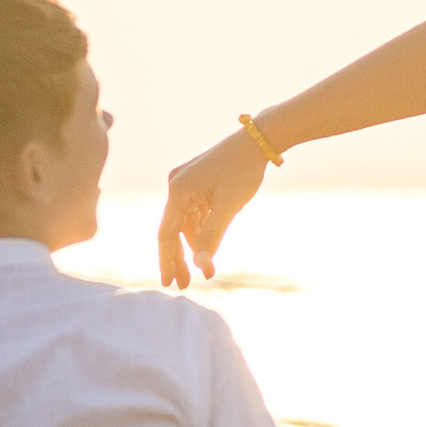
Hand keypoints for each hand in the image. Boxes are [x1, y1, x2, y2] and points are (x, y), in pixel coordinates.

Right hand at [160, 126, 269, 286]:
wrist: (258, 141)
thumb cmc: (243, 171)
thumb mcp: (228, 208)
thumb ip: (212, 238)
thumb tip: (202, 269)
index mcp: (178, 191)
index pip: (167, 234)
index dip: (167, 261)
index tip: (169, 284)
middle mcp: (175, 186)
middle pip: (172, 230)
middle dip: (178, 258)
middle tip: (184, 285)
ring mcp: (185, 184)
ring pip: (184, 223)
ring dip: (191, 246)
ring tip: (201, 269)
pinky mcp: (196, 184)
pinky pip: (194, 214)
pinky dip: (200, 230)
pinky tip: (208, 245)